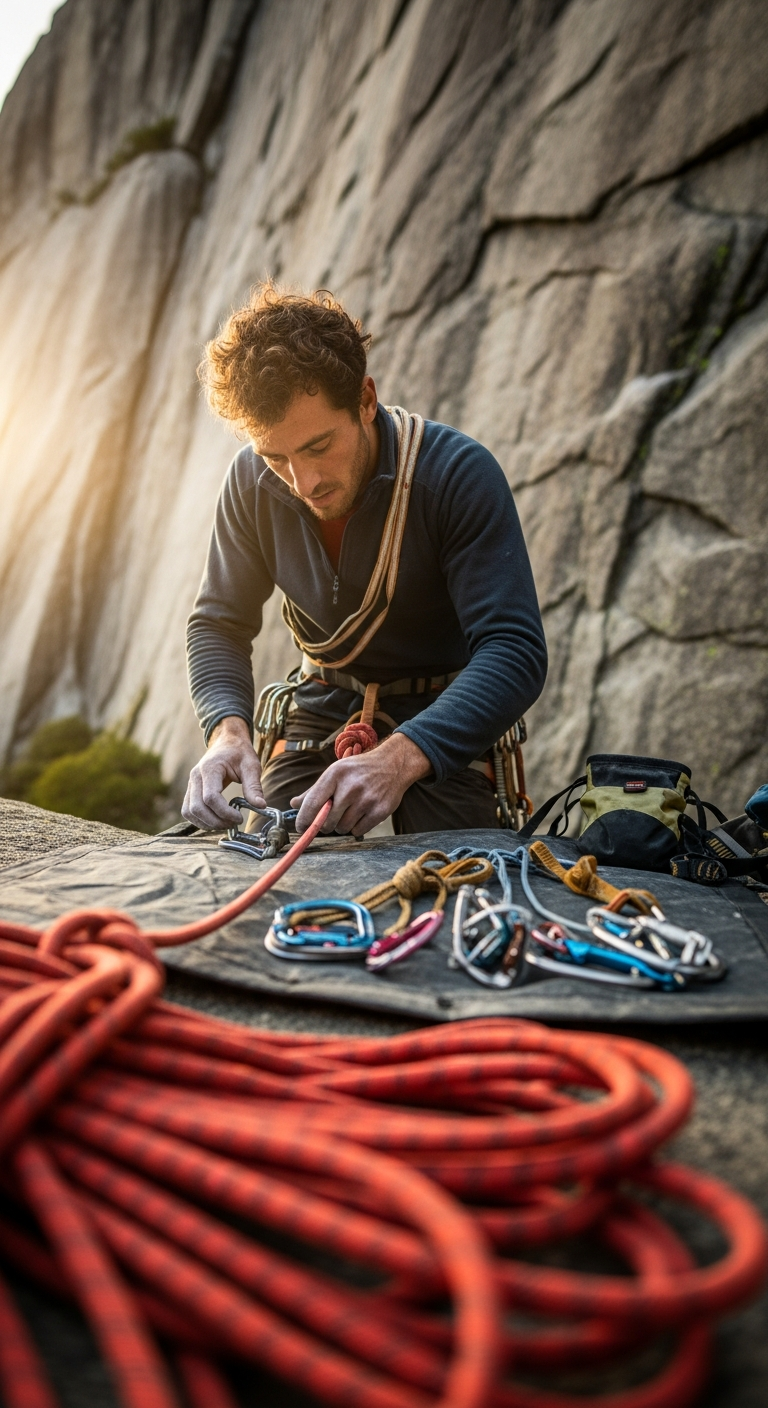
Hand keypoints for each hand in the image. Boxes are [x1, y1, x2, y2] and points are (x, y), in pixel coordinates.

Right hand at [182, 716, 264, 829]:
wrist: (227, 742)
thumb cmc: (239, 752)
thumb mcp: (251, 765)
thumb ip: (254, 786)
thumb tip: (261, 806)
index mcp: (210, 768)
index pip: (211, 797)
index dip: (224, 812)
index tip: (240, 818)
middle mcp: (196, 776)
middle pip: (197, 807)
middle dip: (216, 821)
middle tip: (233, 824)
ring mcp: (191, 784)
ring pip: (190, 811)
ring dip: (207, 823)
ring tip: (226, 824)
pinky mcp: (191, 790)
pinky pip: (188, 810)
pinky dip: (200, 820)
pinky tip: (216, 821)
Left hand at [292, 732, 430, 835]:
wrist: (393, 764)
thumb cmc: (359, 770)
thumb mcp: (336, 772)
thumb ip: (315, 790)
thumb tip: (294, 804)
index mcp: (335, 775)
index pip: (312, 803)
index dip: (303, 820)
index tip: (301, 827)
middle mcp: (350, 787)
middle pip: (326, 822)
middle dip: (325, 824)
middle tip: (331, 817)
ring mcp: (366, 799)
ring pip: (342, 828)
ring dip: (342, 825)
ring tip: (350, 812)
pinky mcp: (380, 811)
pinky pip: (358, 831)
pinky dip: (357, 827)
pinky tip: (361, 814)